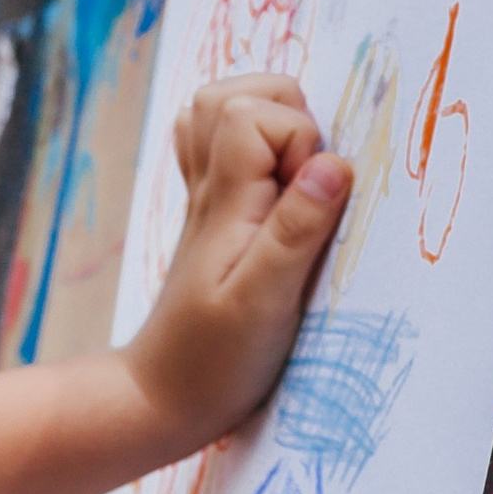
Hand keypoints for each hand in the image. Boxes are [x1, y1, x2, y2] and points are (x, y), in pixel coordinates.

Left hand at [121, 78, 348, 463]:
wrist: (160, 400)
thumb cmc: (214, 363)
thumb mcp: (264, 304)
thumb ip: (296, 232)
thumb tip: (332, 165)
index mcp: (225, 200)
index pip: (257, 113)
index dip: (298, 141)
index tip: (304, 201)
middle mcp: (210, 188)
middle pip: (240, 93)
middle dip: (290, 117)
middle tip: (302, 182)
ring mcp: (206, 200)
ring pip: (224, 111)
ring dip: (270, 123)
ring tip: (291, 176)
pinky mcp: (212, 219)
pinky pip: (217, 148)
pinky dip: (246, 146)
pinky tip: (268, 183)